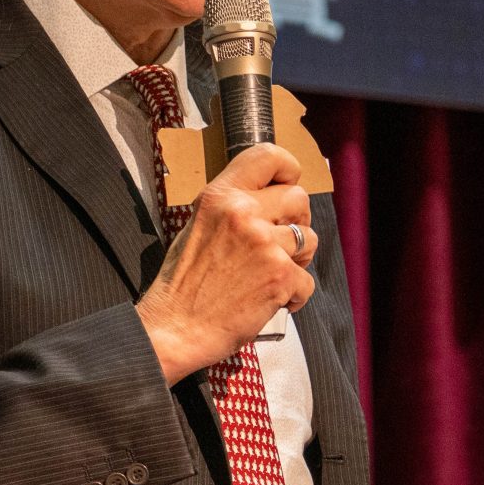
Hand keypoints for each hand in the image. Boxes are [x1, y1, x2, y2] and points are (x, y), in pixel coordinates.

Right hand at [134, 141, 314, 382]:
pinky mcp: (279, 276)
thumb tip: (269, 200)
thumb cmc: (182, 284)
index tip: (286, 185)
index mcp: (221, 196)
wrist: (174, 328)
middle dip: (295, 222)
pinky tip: (271, 300)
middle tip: (278, 243)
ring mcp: (264, 244)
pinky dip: (294, 295)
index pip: (269, 156)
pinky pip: (308, 281)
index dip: (287, 170)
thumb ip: (231, 207)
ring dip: (297, 259)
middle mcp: (244, 213)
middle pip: (299, 198)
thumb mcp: (197, 226)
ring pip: (309, 239)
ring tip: (271, 274)